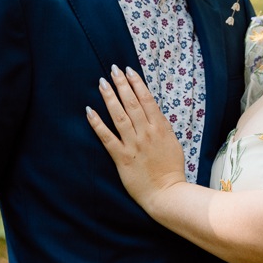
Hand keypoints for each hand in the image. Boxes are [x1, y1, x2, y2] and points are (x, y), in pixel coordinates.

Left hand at [87, 65, 186, 211]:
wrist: (167, 193)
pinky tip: (89, 111)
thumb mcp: (173, 143)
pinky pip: (107, 137)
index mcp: (160, 128)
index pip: (147, 99)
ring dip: (110, 97)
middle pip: (132, 103)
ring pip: (119, 115)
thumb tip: (154, 112)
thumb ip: (163, 126)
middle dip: (122, 84)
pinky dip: (97, 123)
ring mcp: (133, 144)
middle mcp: (146, 133)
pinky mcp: (122, 157)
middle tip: (113, 69)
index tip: (129, 70)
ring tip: (102, 83)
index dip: (137, 83)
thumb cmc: (172, 170)